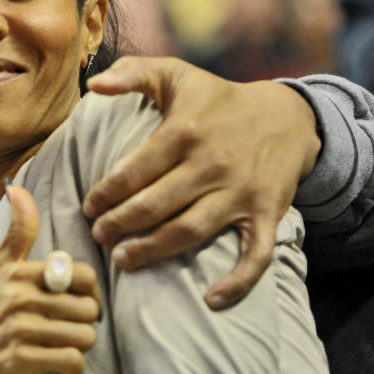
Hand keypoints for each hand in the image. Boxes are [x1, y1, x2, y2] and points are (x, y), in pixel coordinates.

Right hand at [0, 185, 99, 373]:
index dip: (89, 288)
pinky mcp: (24, 359)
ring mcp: (21, 331)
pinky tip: (58, 355)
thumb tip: (16, 188)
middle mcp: (21, 299)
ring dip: (79, 341)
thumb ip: (19, 228)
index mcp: (21, 273)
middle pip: (88, 309)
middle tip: (69, 319)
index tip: (79, 294)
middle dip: (84, 318)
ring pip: (85, 336)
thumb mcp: (3, 262)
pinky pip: (73, 361)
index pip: (83, 276)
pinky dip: (72, 362)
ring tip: (62, 336)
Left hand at [81, 56, 320, 309]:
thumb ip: (131, 74)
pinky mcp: (266, 214)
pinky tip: (210, 300)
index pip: (132, 171)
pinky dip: (237, 281)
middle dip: (119, 224)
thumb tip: (94, 84)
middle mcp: (211, 164)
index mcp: (184, 131)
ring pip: (189, 231)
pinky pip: (255, 255)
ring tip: (122, 261)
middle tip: (97, 236)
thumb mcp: (175, 74)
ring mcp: (240, 192)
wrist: (286, 116)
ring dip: (153, 250)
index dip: (104, 193)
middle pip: (154, 205)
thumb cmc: (216, 98)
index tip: (87, 206)